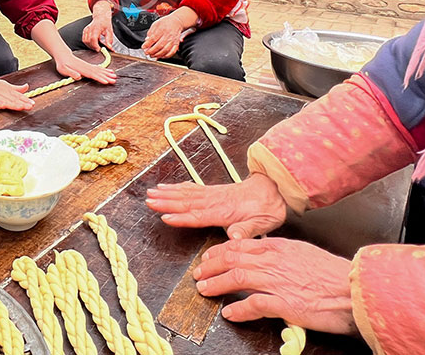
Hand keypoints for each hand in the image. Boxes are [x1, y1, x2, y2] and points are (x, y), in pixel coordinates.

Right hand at [0, 77, 34, 110]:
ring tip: (20, 107)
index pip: (19, 95)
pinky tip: (4, 105)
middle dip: (22, 103)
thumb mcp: (6, 85)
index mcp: (8, 89)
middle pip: (14, 99)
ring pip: (6, 101)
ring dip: (13, 104)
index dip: (26, 100)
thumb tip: (27, 86)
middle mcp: (4, 92)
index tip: (32, 103)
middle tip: (30, 106)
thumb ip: (17, 88)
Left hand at [53, 51, 116, 84]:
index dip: (100, 78)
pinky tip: (109, 71)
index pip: (92, 74)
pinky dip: (104, 70)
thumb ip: (71, 73)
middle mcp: (86, 67)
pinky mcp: (88, 66)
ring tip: (115, 76)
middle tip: (114, 80)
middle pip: (98, 72)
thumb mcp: (63, 69)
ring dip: (107, 73)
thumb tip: (78, 76)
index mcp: (81, 69)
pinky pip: (98, 68)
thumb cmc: (62, 64)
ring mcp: (88, 66)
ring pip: (100, 70)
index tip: (106, 81)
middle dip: (107, 77)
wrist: (63, 56)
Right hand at [83, 4, 114, 50]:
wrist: (101, 17)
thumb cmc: (105, 23)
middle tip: (99, 49)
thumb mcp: (110, 31)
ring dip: (90, 45)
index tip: (99, 49)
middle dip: (93, 47)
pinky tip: (93, 42)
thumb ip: (109, 40)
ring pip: (85, 41)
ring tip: (96, 46)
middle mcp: (90, 28)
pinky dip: (88, 43)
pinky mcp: (85, 31)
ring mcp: (86, 29)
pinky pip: (84, 39)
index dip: (95, 46)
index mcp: (96, 28)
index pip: (93, 38)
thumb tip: (109, 47)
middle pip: (88, 41)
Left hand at [143, 8, 195, 58]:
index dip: (147, 44)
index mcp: (161, 29)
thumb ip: (150, 32)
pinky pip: (172, 52)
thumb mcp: (156, 24)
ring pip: (165, 50)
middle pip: (159, 45)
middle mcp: (168, 35)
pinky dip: (167, 55)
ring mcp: (172, 40)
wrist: (177, 22)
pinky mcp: (176, 44)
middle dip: (151, 51)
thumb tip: (147, 40)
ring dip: (158, 54)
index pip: (153, 38)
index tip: (143, 47)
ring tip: (152, 55)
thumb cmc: (166, 23)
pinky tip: (162, 56)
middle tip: (147, 53)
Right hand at [145, 173, 287, 239]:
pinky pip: (192, 189)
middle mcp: (214, 201)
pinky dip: (179, 187)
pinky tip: (169, 187)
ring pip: (186, 194)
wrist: (274, 189)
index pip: (198, 216)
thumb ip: (246, 230)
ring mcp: (213, 195)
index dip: (181, 217)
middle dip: (166, 202)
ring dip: (168, 194)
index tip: (165, 217)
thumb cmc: (267, 209)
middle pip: (186, 202)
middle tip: (149, 201)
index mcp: (223, 212)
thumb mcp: (262, 224)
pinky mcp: (214, 191)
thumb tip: (234, 237)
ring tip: (152, 192)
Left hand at [194, 237, 357, 335]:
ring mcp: (278, 282)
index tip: (208, 257)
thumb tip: (263, 255)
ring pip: (237, 277)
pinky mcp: (285, 304)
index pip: (240, 245)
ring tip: (205, 290)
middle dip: (211, 265)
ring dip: (217, 284)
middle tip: (199, 273)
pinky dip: (238, 309)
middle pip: (233, 258)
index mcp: (279, 247)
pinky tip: (230, 313)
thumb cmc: (333, 274)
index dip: (219, 251)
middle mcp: (274, 261)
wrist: (354, 288)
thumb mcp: (303, 253)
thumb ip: (281, 253)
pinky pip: (254, 304)